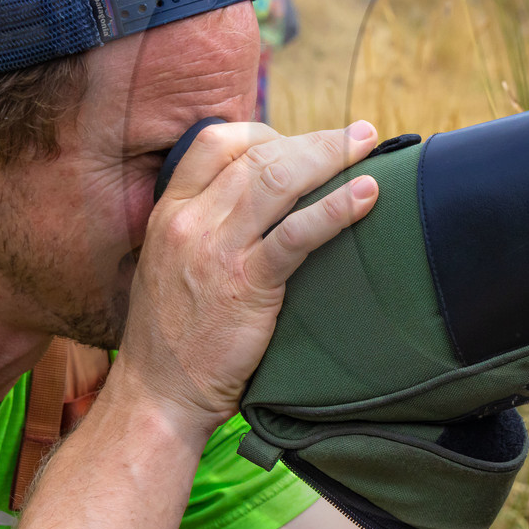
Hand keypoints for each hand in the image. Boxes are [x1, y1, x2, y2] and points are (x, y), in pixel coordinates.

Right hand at [117, 121, 379, 433]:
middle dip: (315, 139)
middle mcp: (189, 221)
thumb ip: (204, 227)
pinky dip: (337, 207)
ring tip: (370, 145)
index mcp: (169, 211)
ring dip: (332, 156)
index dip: (265, 132)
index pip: (215, 142)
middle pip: (258, 154)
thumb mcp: (171, 264)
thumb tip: (255, 202)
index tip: (300, 142)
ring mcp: (216, 250)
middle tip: (359, 134)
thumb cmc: (174, 336)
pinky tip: (368, 194)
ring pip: (279, 179)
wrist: (157, 395)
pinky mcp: (246, 284)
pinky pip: (298, 233)